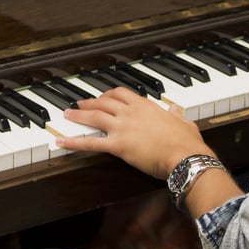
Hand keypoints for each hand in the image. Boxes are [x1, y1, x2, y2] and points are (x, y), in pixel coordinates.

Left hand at [56, 87, 211, 179]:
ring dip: (78, 115)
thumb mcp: (184, 121)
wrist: (185, 155)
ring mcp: (123, 128)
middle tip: (79, 104)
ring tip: (67, 115)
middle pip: (103, 102)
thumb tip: (176, 109)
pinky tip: (61, 141)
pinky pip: (91, 142)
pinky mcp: (118, 145)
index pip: (121, 93)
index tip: (102, 97)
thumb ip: (176, 114)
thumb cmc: (187, 141)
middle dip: (89, 102)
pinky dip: (74, 142)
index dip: (108, 95)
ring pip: (94, 117)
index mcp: (146, 105)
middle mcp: (131, 113)